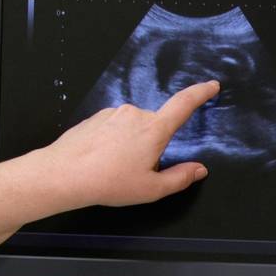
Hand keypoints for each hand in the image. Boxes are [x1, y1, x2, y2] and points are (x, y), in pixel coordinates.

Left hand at [31, 80, 219, 208]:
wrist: (64, 174)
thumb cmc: (109, 182)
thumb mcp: (152, 189)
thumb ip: (181, 178)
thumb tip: (199, 170)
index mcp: (154, 129)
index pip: (183, 105)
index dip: (200, 94)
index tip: (211, 86)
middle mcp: (134, 114)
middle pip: (156, 127)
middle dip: (153, 146)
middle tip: (138, 171)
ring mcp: (113, 113)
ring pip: (134, 129)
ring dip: (132, 145)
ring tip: (116, 169)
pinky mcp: (96, 117)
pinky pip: (115, 128)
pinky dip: (115, 143)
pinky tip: (103, 161)